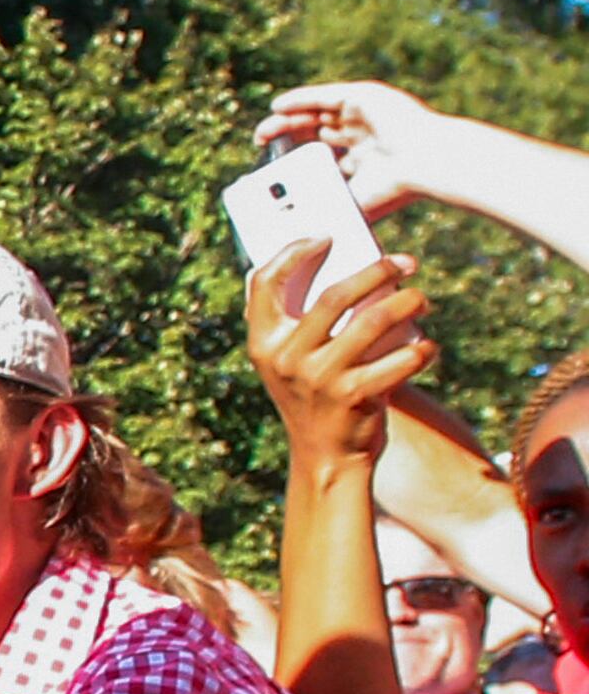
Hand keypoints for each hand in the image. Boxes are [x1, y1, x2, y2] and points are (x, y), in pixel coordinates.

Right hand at [244, 243, 434, 466]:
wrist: (325, 457)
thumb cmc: (316, 396)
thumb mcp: (292, 360)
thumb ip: (303, 322)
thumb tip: (351, 268)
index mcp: (263, 343)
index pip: (265, 282)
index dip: (294, 253)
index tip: (326, 236)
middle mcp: (286, 357)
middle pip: (334, 296)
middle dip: (377, 271)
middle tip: (405, 263)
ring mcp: (320, 378)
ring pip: (374, 322)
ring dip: (408, 304)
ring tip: (422, 300)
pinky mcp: (355, 396)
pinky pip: (400, 360)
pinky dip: (422, 350)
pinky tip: (429, 347)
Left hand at [258, 82, 464, 216]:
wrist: (428, 163)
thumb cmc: (399, 187)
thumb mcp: (354, 197)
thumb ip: (330, 203)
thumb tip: (302, 225)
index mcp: (368, 156)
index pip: (326, 151)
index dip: (299, 155)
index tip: (276, 165)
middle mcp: (367, 131)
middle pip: (317, 129)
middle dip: (287, 136)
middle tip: (261, 144)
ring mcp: (367, 112)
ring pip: (317, 111)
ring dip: (287, 119)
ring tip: (263, 130)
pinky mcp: (365, 95)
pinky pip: (324, 95)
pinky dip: (299, 99)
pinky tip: (277, 106)